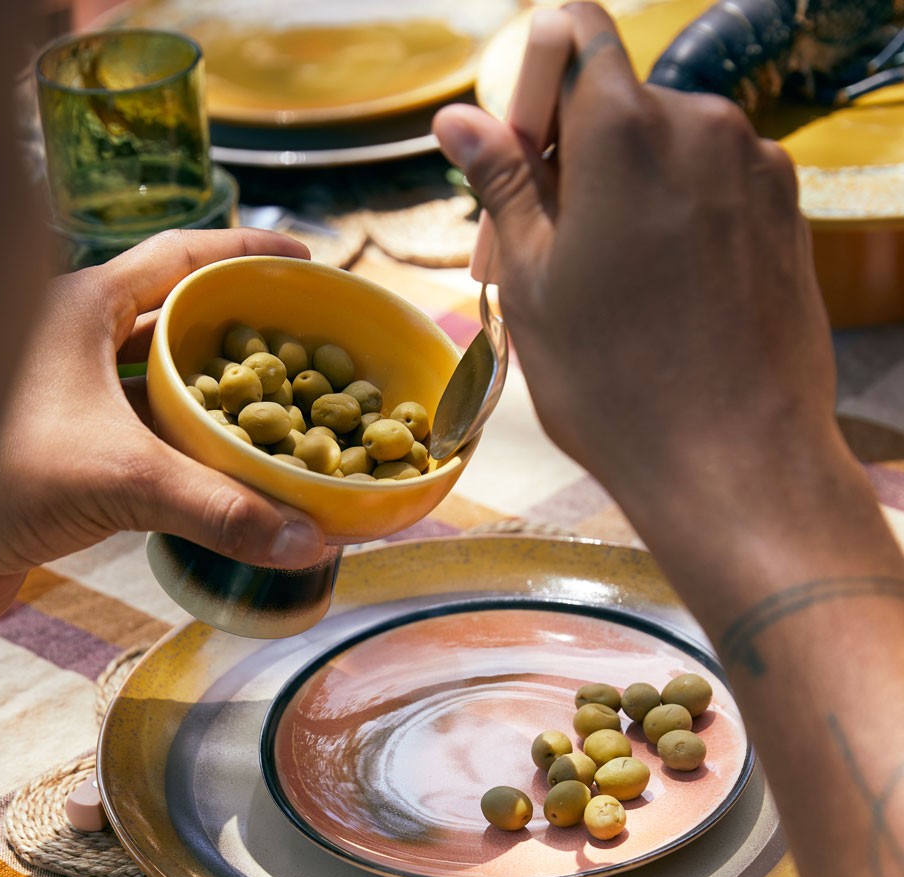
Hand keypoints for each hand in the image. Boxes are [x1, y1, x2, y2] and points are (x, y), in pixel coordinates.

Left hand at [0, 227, 326, 624]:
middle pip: (178, 321)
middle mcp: (75, 342)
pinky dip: (188, 450)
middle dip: (244, 335)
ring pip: (161, 384)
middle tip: (309, 350)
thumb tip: (310, 540)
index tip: (305, 263)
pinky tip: (226, 472)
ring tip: (284, 414)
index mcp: (84, 306)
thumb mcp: (120, 477)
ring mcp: (70, 397)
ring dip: (217, 401)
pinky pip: (145, 436)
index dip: (247, 253)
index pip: (181, 256)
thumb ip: (218, 507)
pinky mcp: (68, 449)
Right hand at [433, 4, 845, 572]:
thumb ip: (503, 183)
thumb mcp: (532, 282)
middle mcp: (703, 125)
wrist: (735, 462)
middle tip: (537, 253)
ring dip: (623, 193)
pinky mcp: (788, 212)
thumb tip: (460, 118)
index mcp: (625, 130)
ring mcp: (756, 167)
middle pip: (618, 101)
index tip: (516, 156)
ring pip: (666, 148)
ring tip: (600, 290)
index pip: (574, 32)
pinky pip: (713, 186)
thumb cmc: (616, 383)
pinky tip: (659, 299)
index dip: (533, 81)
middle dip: (569, 157)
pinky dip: (676, 218)